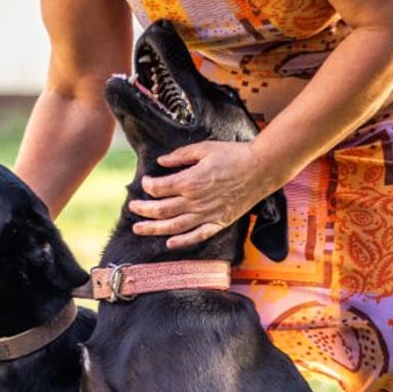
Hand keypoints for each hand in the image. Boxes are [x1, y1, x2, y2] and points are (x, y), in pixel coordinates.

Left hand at [128, 140, 272, 249]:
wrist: (261, 168)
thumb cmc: (233, 155)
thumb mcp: (204, 148)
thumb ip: (180, 156)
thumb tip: (161, 162)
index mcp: (190, 181)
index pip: (159, 188)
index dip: (148, 185)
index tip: (145, 181)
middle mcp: (195, 201)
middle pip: (161, 210)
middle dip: (143, 210)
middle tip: (132, 207)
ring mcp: (207, 214)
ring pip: (174, 226)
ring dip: (154, 229)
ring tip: (139, 229)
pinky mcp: (219, 222)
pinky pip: (198, 236)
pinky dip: (183, 242)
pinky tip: (170, 243)